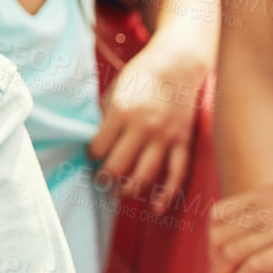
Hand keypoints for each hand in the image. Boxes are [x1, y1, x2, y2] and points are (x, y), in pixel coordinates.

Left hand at [89, 49, 204, 211]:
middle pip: (118, 167)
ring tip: (119, 192)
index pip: (97, 148)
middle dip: (105, 178)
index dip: (90, 156)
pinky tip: (155, 207)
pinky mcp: (182, 142)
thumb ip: (105, 119)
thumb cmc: (140, 77)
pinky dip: (166, 194)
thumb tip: (95, 146)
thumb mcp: (115, 91)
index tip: (91, 155)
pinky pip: (176, 174)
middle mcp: (143, 127)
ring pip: (144, 175)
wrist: (177, 65)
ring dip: (128, 189)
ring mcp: (165, 136)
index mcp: (122, 112)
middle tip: (101, 179)